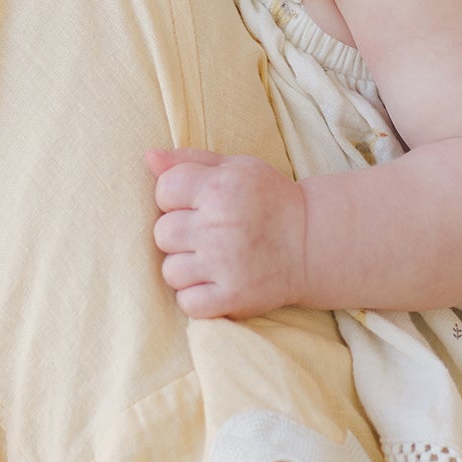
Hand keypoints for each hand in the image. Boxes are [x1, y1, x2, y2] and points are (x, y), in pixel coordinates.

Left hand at [146, 148, 308, 317]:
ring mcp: (225, 265)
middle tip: (207, 235)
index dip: (175, 198)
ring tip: (211, 261)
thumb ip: (190, 160)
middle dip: (179, 235)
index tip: (197, 205)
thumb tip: (149, 158)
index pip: (164, 190)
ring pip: (170, 271)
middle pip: (162, 233)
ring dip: (186, 268)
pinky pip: (188, 303)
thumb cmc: (270, 200)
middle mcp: (219, 226)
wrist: (313, 243)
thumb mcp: (237, 167)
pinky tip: (214, 284)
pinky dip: (196, 297)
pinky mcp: (233, 297)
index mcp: (219, 188)